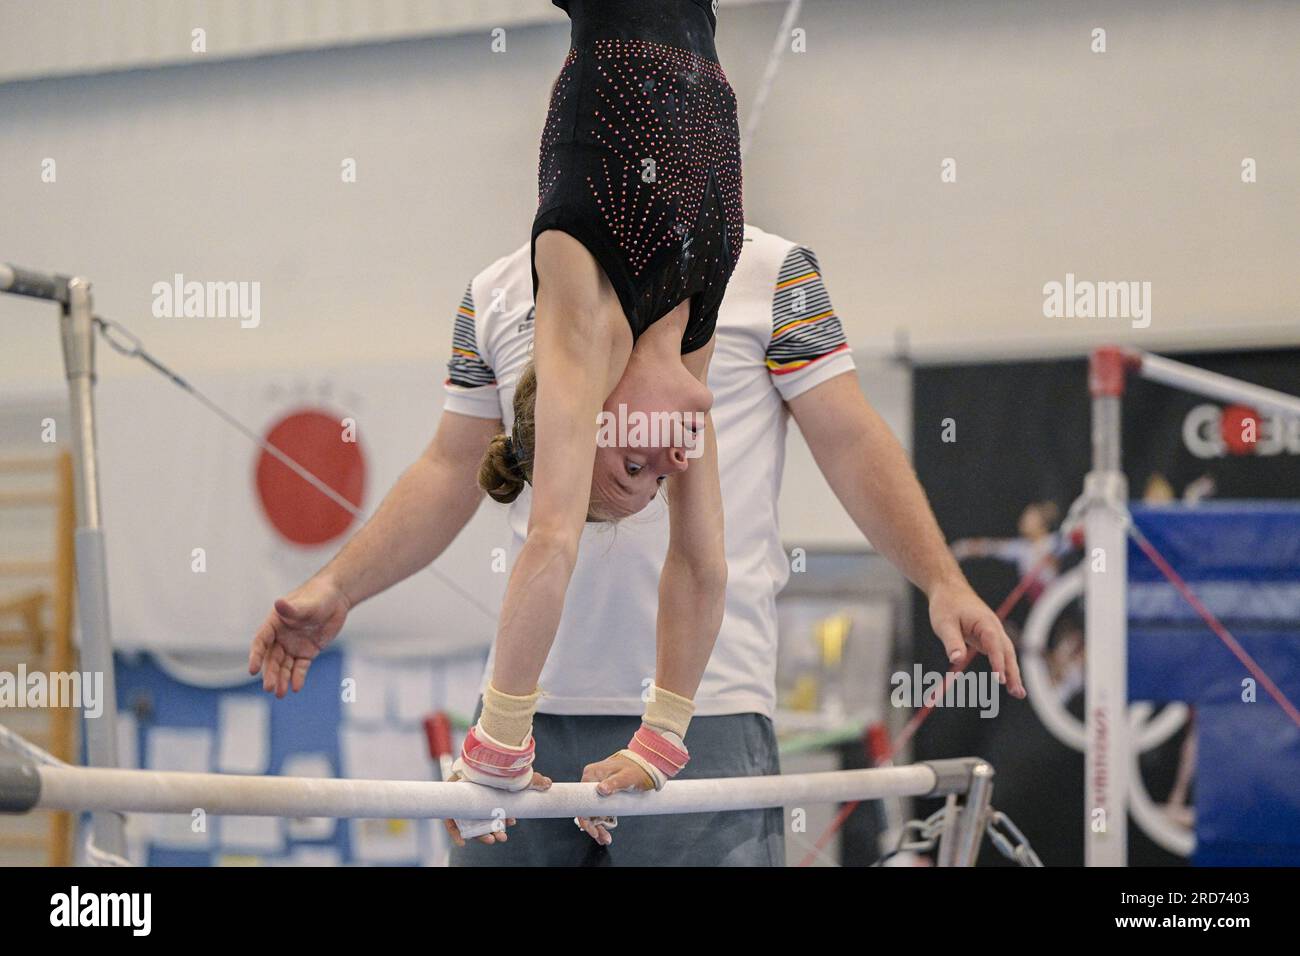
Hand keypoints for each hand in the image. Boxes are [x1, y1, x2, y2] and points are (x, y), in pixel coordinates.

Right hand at [248, 575, 350, 697]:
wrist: (336, 599)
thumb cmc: (317, 596)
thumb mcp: (306, 604)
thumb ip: (292, 609)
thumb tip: (278, 604)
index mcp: (274, 624)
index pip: (261, 642)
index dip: (256, 656)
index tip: (252, 670)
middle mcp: (280, 637)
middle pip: (272, 658)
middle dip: (270, 673)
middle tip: (269, 688)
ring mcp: (293, 646)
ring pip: (284, 666)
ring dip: (282, 679)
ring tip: (280, 694)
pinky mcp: (307, 652)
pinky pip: (300, 667)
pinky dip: (298, 677)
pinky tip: (296, 687)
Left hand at [441, 770, 552, 847]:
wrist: (481, 756)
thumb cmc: (499, 765)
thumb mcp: (517, 775)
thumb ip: (533, 781)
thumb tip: (548, 784)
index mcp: (490, 792)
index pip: (497, 810)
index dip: (504, 819)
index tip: (512, 823)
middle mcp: (476, 797)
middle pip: (484, 819)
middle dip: (495, 831)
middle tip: (503, 837)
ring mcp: (464, 801)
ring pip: (471, 823)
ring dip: (480, 835)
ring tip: (492, 840)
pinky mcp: (452, 802)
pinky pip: (451, 821)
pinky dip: (456, 833)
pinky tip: (462, 843)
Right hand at [574, 753, 652, 845]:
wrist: (647, 765)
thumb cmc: (637, 769)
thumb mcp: (626, 776)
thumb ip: (614, 783)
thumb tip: (601, 790)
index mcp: (592, 774)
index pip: (581, 799)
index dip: (585, 817)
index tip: (592, 829)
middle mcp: (592, 781)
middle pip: (586, 807)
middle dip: (593, 826)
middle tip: (601, 838)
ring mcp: (598, 788)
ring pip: (593, 811)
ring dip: (598, 826)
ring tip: (605, 839)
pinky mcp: (605, 793)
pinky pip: (600, 810)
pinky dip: (602, 822)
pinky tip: (605, 832)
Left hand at [927, 577, 1025, 697]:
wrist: (949, 589)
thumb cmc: (946, 605)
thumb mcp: (944, 623)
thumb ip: (952, 642)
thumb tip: (956, 660)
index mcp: (985, 622)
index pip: (994, 645)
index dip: (997, 663)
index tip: (999, 680)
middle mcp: (994, 628)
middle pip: (1007, 652)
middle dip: (1013, 673)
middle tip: (1018, 693)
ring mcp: (993, 632)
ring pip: (1006, 654)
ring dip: (1012, 672)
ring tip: (1017, 693)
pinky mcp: (988, 637)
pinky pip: (999, 654)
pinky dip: (1004, 667)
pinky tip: (1006, 681)